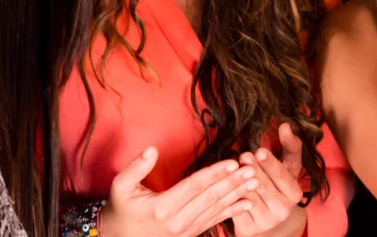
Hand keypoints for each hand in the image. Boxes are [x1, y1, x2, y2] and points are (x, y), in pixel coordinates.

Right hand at [100, 146, 254, 236]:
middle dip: (233, 182)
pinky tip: (248, 203)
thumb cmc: (121, 210)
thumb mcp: (120, 187)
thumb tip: (152, 149)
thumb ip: (136, 168)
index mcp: (161, 207)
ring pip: (216, 210)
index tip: (233, 162)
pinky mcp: (189, 236)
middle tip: (252, 169)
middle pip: (210, 198)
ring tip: (256, 182)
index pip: (194, 186)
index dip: (215, 174)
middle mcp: (176, 221)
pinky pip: (214, 222)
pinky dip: (232, 212)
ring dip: (237, 195)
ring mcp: (184, 231)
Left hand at [232, 123, 307, 236]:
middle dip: (252, 169)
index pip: (282, 176)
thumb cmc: (279, 184)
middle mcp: (283, 210)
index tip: (259, 151)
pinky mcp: (248, 229)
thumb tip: (285, 125)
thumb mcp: (288, 165)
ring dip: (238, 181)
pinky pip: (235, 209)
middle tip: (243, 155)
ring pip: (248, 197)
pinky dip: (229, 195)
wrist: (271, 217)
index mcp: (295, 193)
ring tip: (232, 167)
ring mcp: (265, 222)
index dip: (270, 164)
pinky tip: (224, 184)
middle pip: (263, 186)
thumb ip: (290, 145)